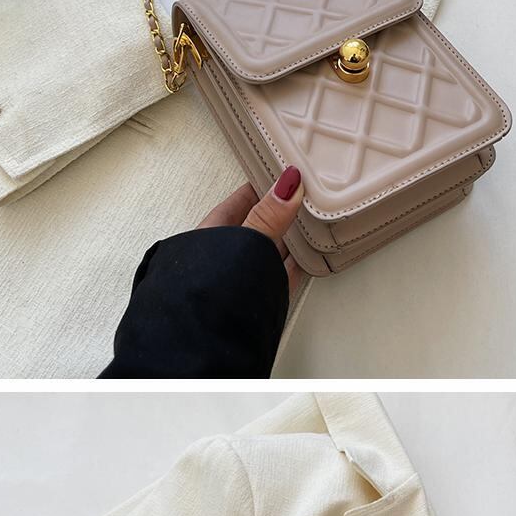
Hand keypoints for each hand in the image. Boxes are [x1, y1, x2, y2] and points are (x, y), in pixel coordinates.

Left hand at [198, 168, 305, 301]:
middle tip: (303, 195)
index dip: (260, 186)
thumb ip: (268, 216)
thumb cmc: (207, 292)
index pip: (238, 201)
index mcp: (209, 235)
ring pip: (269, 252)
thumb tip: (288, 184)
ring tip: (311, 221)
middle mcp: (223, 257)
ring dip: (289, 239)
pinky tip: (310, 258)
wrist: (204, 342)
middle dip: (278, 212)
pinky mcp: (256, 301)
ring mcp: (240, 280)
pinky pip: (281, 276)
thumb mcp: (245, 241)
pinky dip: (296, 266)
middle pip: (256, 227)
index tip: (281, 173)